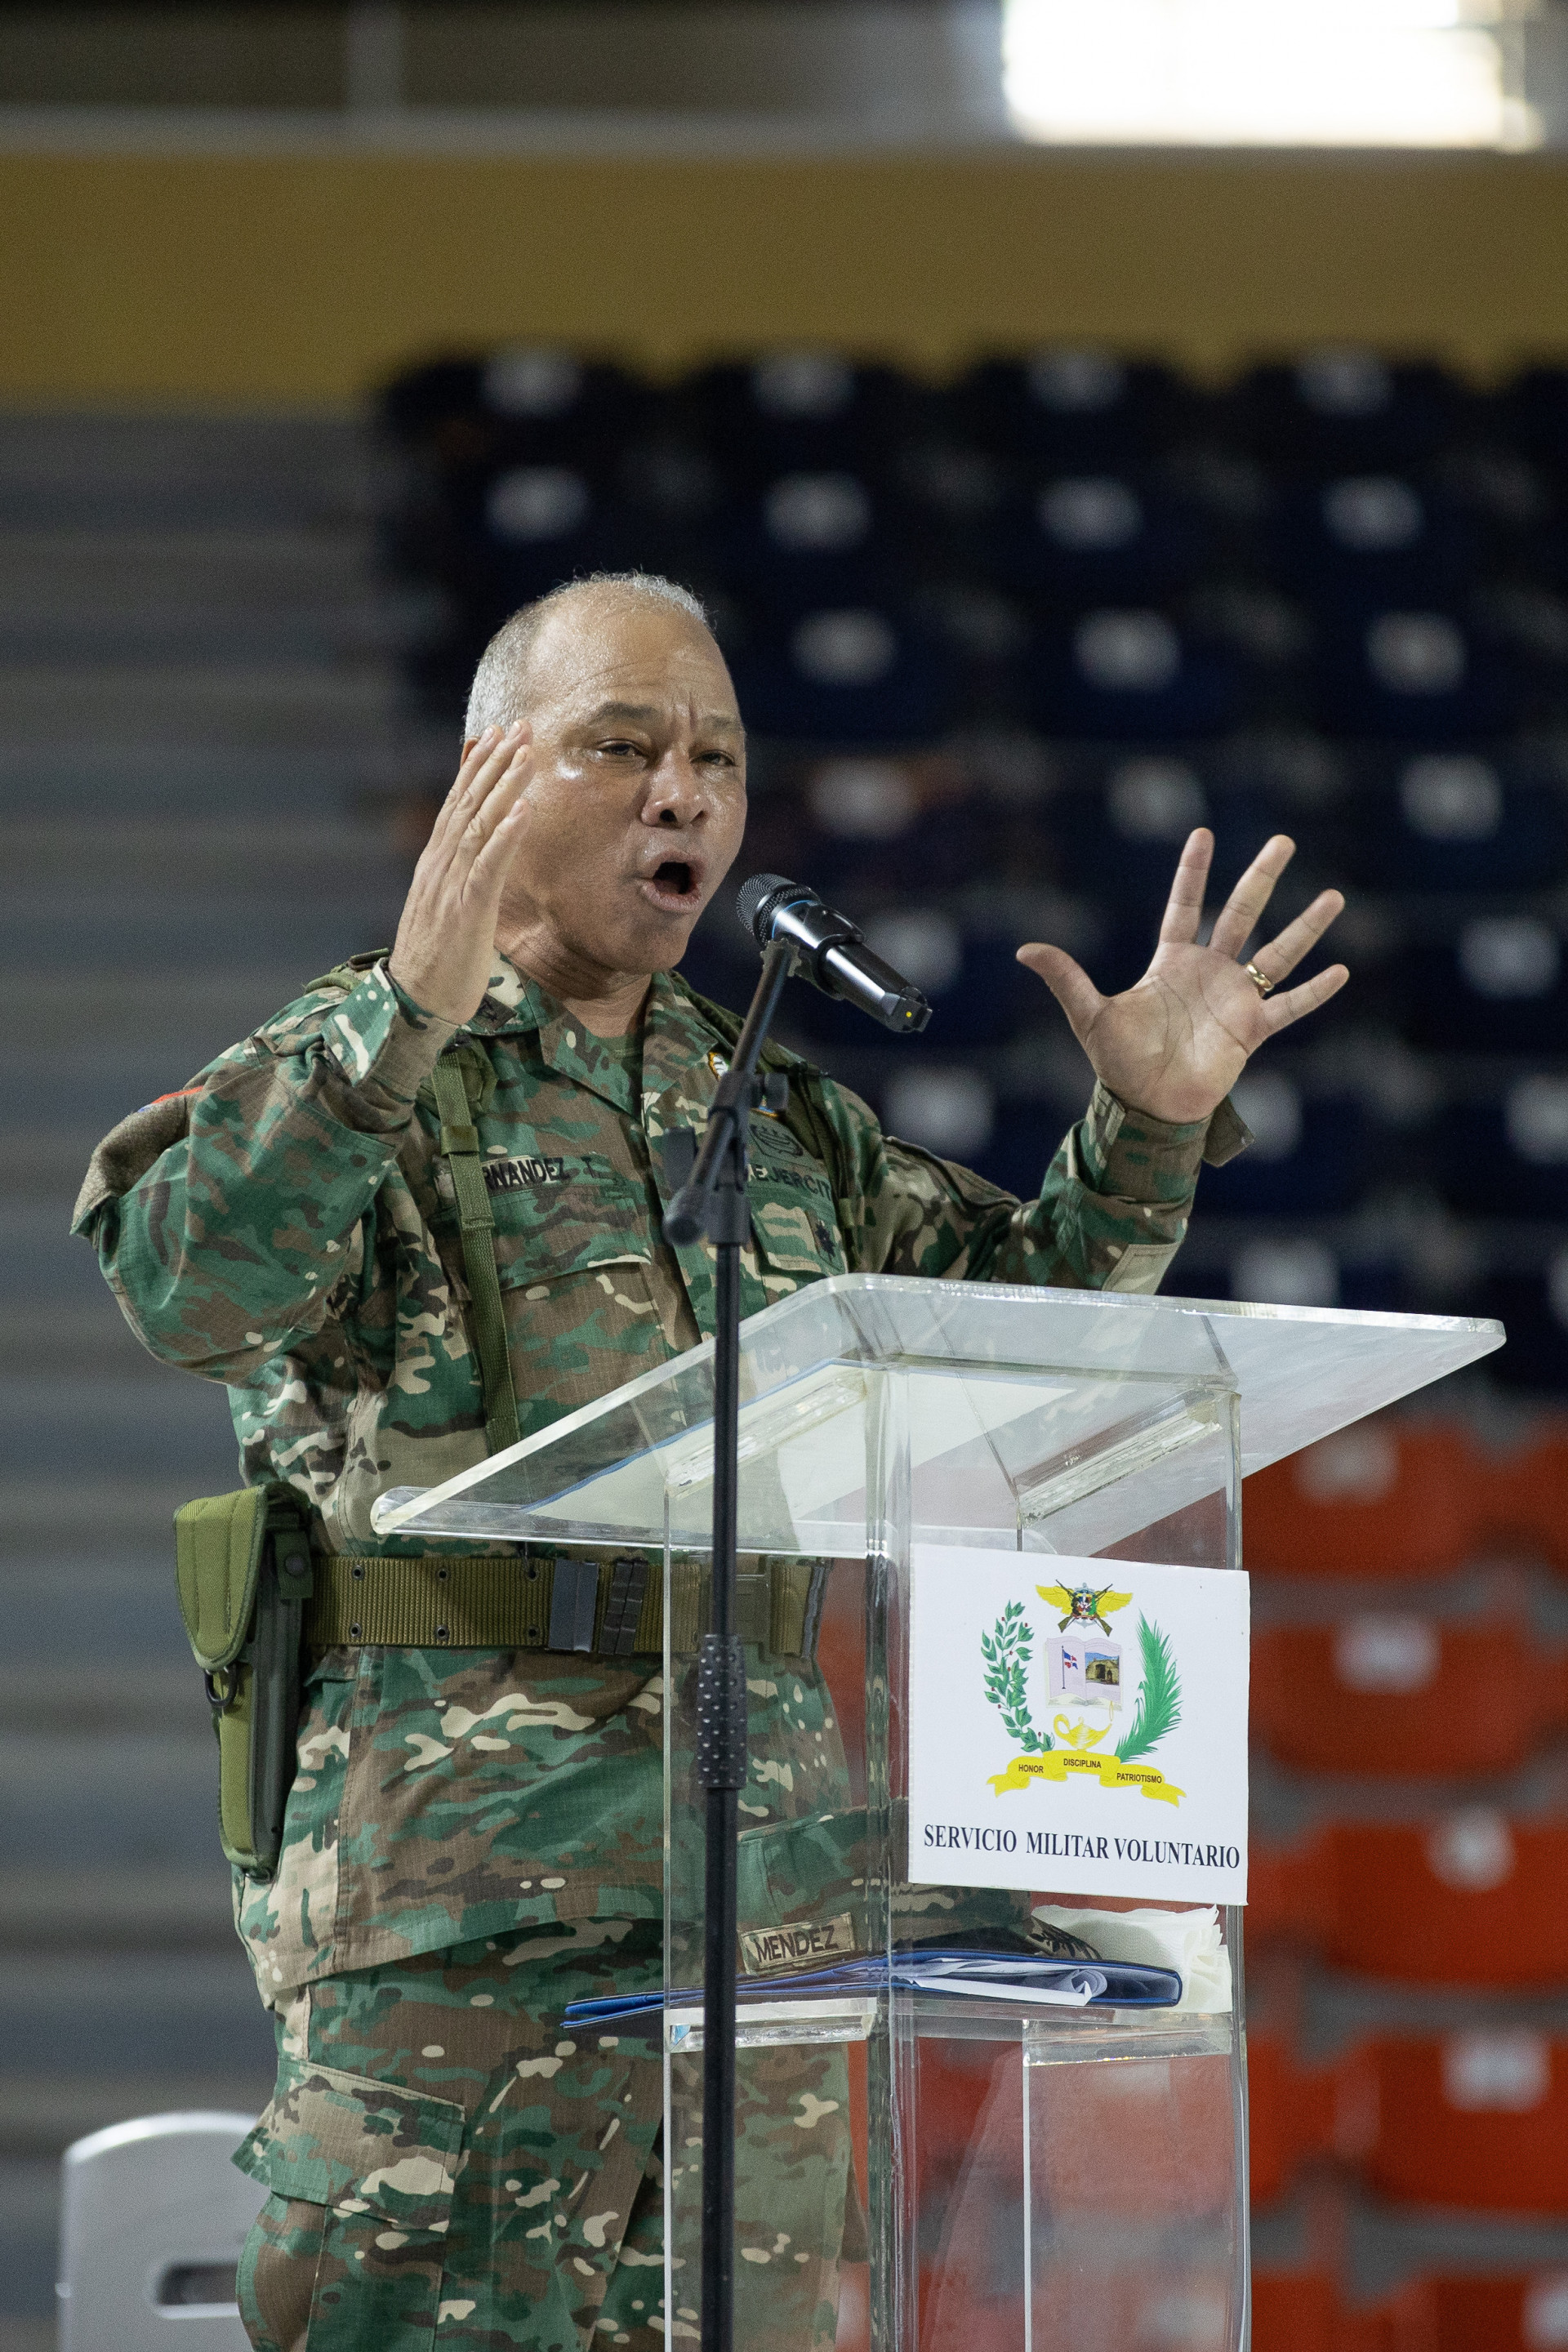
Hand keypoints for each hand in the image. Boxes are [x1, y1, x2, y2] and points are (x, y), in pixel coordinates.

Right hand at [389, 725, 532, 1024]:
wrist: (415, 1003)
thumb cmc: (439, 961)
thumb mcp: (449, 908)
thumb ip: (461, 877)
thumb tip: (478, 854)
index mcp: (436, 864)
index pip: (459, 803)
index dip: (479, 766)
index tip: (500, 734)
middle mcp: (440, 865)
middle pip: (469, 802)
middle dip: (496, 762)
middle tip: (522, 726)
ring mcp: (450, 886)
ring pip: (479, 825)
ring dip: (504, 786)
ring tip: (527, 753)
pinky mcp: (465, 911)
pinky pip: (487, 867)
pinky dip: (506, 835)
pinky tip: (524, 810)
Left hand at [1016, 829, 1347, 1125]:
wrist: (1147, 1107)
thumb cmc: (1119, 1062)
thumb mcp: (1090, 1014)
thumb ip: (1066, 977)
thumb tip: (1025, 949)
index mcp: (1171, 962)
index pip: (1185, 906)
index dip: (1193, 872)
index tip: (1204, 833)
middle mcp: (1209, 973)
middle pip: (1241, 914)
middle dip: (1261, 878)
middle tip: (1285, 841)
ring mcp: (1234, 999)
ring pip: (1277, 953)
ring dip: (1305, 926)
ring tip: (1335, 895)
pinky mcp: (1252, 1030)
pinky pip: (1290, 1006)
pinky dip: (1315, 991)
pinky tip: (1341, 969)